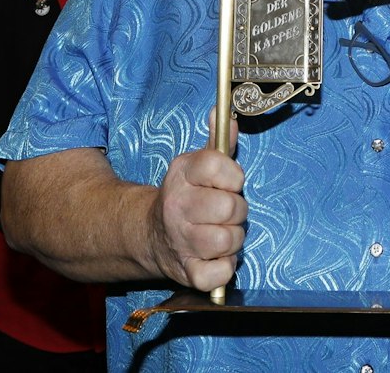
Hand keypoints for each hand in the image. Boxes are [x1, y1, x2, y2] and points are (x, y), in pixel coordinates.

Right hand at [149, 143, 245, 290]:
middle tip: (226, 212)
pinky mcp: (186, 272)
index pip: (216, 164)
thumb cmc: (188, 196)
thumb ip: (218, 142)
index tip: (230, 182)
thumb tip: (227, 116)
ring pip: (228, 240)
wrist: (152, 235)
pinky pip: (220, 273)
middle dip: (237, 210)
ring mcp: (180, 241)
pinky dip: (225, 268)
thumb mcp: (198, 164)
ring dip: (233, 239)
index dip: (233, 175)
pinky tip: (216, 257)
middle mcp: (177, 207)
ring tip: (222, 233)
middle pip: (229, 206)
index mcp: (182, 175)